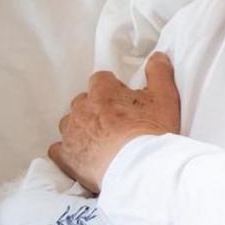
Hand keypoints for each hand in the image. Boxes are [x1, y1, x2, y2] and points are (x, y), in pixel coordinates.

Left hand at [48, 52, 180, 193]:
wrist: (138, 168)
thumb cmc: (152, 131)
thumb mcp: (165, 97)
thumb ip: (159, 72)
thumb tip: (157, 56)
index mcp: (103, 92)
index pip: (101, 79)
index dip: (113, 88)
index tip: (125, 100)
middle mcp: (81, 109)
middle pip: (83, 101)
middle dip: (96, 107)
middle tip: (117, 121)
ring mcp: (71, 133)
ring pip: (70, 123)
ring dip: (82, 127)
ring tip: (101, 139)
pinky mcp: (66, 157)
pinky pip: (58, 149)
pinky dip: (68, 150)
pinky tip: (82, 154)